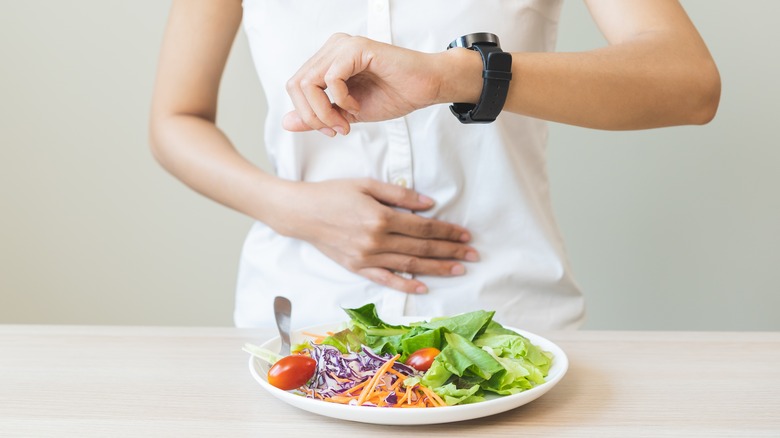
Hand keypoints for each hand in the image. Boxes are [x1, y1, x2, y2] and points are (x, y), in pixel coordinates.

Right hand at [269, 178, 478, 292]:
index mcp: (381, 217)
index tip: (465, 235)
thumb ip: (399, 195)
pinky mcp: (357, 268)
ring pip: (409, 266)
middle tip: (473, 255)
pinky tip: (424, 288)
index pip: (424, 228)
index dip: (447, 231)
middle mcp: (376, 241)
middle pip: (421, 248)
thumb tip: (429, 205)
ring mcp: (366, 258)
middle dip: (450, 252)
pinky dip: (406, 285)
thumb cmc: (333, 193)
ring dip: (437, 269)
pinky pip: (385, 280)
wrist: (301, 212)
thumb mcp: (367, 184)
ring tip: (458, 270)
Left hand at [282, 33, 445, 135]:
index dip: (307, 115)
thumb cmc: (393, 95)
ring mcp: (342, 46)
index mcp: (326, 61)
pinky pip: (331, 78)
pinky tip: (357, 106)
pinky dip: (341, 99)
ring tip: (347, 122)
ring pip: (308, 81)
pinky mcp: (356, 48)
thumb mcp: (347, 114)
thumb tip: (286, 122)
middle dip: (312, 115)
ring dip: (324, 110)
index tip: (332, 131)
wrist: (426, 88)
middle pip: (295, 84)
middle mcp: (331, 48)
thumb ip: (318, 116)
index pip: (295, 86)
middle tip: (337, 129)